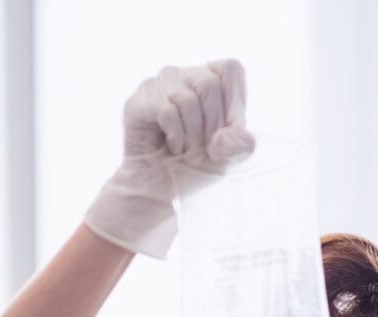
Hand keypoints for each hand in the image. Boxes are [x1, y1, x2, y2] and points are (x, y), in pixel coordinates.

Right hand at [85, 60, 254, 259]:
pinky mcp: (139, 100)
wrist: (163, 187)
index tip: (229, 130)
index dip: (235, 102)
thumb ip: (238, 143)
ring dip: (193, 136)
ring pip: (187, 99)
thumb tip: (225, 136)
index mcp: (212, 82)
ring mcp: (160, 85)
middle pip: (209, 83)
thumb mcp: (229, 157)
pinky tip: (172, 147)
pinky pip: (166, 111)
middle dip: (213, 126)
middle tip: (205, 147)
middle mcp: (185, 76)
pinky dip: (176, 137)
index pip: (231, 68)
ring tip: (187, 150)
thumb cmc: (196, 166)